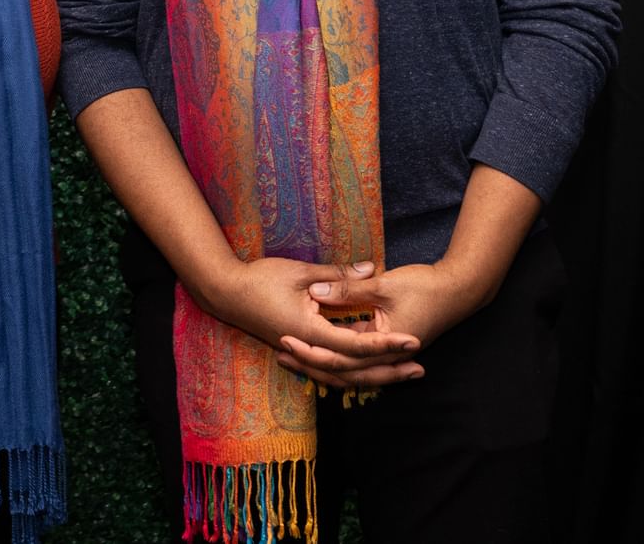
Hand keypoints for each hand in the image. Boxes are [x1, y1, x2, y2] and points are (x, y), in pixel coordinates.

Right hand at [200, 257, 422, 388]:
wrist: (225, 291)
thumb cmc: (259, 278)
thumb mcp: (301, 272)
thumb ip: (338, 275)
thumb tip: (371, 268)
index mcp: (309, 331)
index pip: (357, 345)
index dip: (387, 344)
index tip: (414, 341)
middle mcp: (308, 348)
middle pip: (354, 371)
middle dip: (389, 371)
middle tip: (419, 369)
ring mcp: (302, 352)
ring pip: (343, 376)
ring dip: (373, 376)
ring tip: (402, 373)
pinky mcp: (299, 348)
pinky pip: (330, 369)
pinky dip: (352, 372)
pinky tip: (367, 369)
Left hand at [278, 260, 490, 388]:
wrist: (460, 289)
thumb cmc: (426, 286)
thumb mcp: (385, 285)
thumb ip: (349, 287)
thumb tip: (315, 290)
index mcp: (386, 346)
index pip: (341, 358)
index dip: (311, 350)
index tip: (284, 340)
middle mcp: (388, 358)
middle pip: (343, 371)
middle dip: (311, 364)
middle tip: (281, 355)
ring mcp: (391, 355)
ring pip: (351, 370)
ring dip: (323, 365)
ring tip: (294, 357)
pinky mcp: (390, 346)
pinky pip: (360, 360)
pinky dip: (339, 359)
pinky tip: (321, 351)